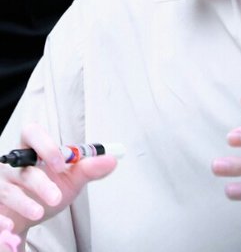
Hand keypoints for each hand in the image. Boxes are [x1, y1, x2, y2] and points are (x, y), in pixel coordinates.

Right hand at [0, 124, 116, 236]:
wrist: (27, 217)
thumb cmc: (46, 191)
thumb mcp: (70, 180)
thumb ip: (88, 169)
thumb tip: (112, 160)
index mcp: (32, 150)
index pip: (32, 133)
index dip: (46, 145)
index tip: (63, 163)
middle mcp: (13, 165)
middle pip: (21, 164)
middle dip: (38, 180)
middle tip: (56, 195)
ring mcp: (1, 185)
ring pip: (8, 190)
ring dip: (25, 202)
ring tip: (40, 213)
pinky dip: (1, 219)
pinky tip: (9, 226)